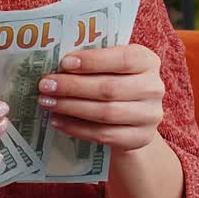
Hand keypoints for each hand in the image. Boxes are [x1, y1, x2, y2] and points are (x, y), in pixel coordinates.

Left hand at [37, 45, 164, 153]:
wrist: (132, 118)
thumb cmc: (113, 81)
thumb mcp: (109, 66)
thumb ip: (91, 61)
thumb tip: (53, 61)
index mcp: (147, 61)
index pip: (124, 59)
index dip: (94, 61)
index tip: (64, 62)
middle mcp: (153, 87)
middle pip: (110, 88)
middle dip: (73, 87)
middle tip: (45, 85)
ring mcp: (150, 116)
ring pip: (106, 113)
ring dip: (71, 107)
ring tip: (46, 102)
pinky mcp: (140, 138)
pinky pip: (104, 135)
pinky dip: (77, 129)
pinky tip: (57, 121)